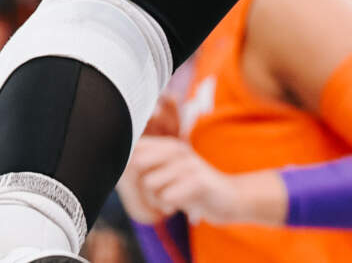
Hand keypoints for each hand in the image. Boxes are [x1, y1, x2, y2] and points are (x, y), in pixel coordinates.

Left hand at [128, 139, 286, 226]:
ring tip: (172, 199)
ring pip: (150, 184)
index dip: (127, 166)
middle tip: (157, 194)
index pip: (133, 147)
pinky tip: (180, 206)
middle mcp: (176, 149)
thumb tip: (120, 169)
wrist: (231, 198)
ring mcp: (188, 163)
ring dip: (157, 199)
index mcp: (167, 145)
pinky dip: (169, 206)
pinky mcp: (198, 180)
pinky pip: (167, 196)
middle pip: (136, 164)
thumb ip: (147, 168)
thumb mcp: (170, 173)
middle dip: (140, 185)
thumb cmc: (194, 188)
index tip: (138, 180)